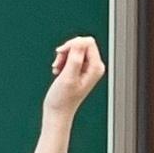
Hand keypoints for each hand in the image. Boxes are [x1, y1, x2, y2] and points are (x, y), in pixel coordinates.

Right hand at [33, 34, 106, 152]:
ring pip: (74, 50)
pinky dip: (62, 61)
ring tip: (57, 69)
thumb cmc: (62, 98)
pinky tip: (58, 71)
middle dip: (67, 51)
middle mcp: (95, 66)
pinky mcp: (80, 70)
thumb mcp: (68, 76)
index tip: (61, 54)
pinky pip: (71, 56)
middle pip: (81, 44)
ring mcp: (88, 68)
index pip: (87, 42)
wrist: (58, 111)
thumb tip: (80, 41)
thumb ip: (75, 58)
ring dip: (63, 57)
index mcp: (96, 67)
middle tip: (58, 63)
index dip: (72, 44)